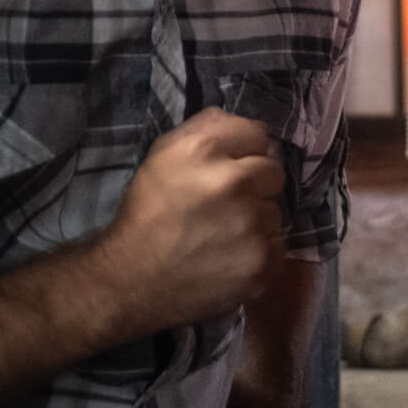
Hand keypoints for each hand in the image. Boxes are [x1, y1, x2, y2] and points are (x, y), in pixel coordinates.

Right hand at [89, 109, 285, 340]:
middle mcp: (232, 182)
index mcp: (204, 150)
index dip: (245, 151)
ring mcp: (250, 225)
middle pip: (274, 172)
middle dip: (255, 185)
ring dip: (257, 221)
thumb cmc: (147, 212)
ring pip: (276, 212)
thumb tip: (255, 127)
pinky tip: (231, 257)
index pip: (257, 134)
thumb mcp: (163, 155)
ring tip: (225, 234)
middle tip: (228, 204)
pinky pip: (277, 247)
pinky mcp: (260, 263)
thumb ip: (208, 128)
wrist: (131, 279)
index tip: (232, 168)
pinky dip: (259, 253)